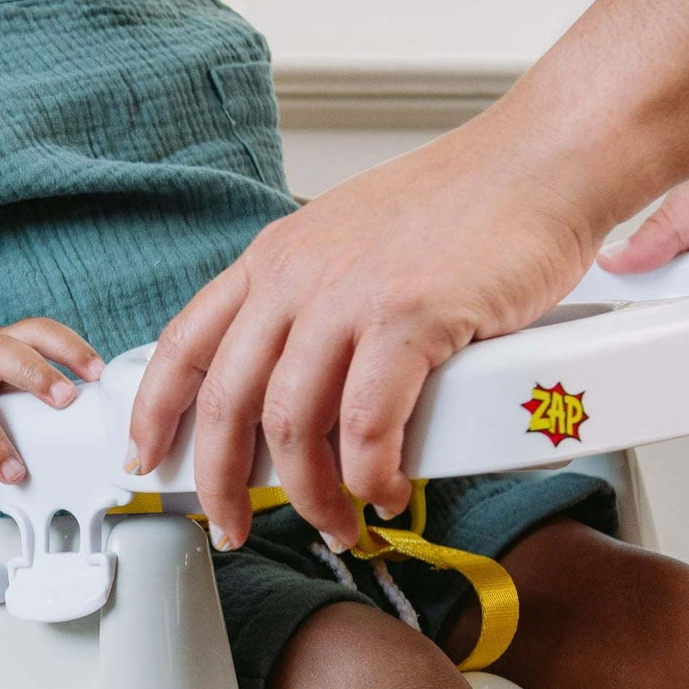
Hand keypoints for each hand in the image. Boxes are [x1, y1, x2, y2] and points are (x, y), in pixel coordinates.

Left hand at [125, 106, 608, 549]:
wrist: (543, 161)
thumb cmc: (461, 210)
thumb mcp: (348, 245)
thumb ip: (309, 304)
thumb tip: (286, 383)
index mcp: (272, 261)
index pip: (183, 346)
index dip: (153, 414)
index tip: (145, 461)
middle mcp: (296, 277)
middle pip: (225, 403)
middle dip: (222, 483)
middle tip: (234, 527)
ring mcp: (350, 295)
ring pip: (293, 426)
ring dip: (310, 497)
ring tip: (337, 524)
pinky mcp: (411, 317)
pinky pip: (367, 425)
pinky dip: (370, 476)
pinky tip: (385, 491)